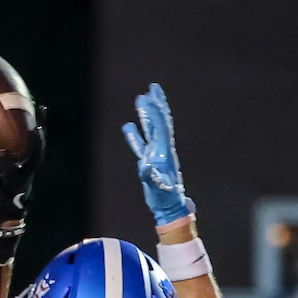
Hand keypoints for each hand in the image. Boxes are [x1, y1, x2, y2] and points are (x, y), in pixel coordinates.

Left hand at [0, 106, 45, 225]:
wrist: (4, 225)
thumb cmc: (7, 195)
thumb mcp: (11, 177)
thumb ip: (9, 159)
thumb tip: (2, 129)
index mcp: (28, 174)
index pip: (38, 149)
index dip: (42, 130)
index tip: (42, 108)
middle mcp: (23, 182)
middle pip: (34, 161)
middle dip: (37, 144)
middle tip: (35, 128)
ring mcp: (10, 191)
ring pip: (12, 178)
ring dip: (8, 167)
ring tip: (2, 153)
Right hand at [122, 83, 190, 227]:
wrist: (169, 208)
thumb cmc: (166, 199)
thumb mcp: (160, 189)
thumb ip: (151, 177)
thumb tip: (143, 166)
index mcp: (166, 153)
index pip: (161, 127)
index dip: (156, 111)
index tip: (151, 96)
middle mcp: (162, 150)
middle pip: (159, 123)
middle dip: (156, 106)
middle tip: (152, 89)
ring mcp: (155, 155)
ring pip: (150, 130)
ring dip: (145, 115)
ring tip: (140, 99)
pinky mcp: (148, 163)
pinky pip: (140, 145)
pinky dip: (134, 135)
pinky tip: (128, 126)